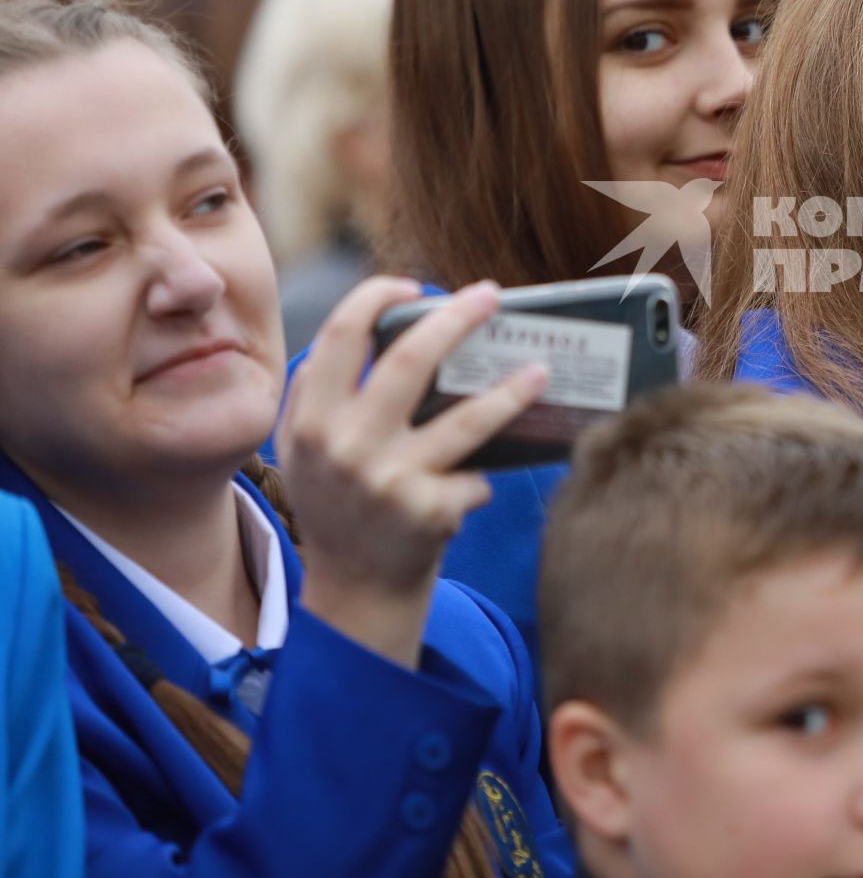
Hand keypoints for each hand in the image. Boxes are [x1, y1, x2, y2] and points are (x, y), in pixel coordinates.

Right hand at [276, 278, 547, 665]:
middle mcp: (348, 446)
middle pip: (412, 361)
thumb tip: (367, 325)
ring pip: (468, 418)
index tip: (410, 285)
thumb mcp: (304, 451)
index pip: (339, 337)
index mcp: (313, 420)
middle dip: (457, 319)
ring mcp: (391, 480)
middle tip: (492, 295)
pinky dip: (481, 477)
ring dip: (513, 390)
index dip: (375, 300)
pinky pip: (476, 476)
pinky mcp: (430, 512)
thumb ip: (316, 394)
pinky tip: (478, 483)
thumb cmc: (338, 508)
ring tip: (543, 369)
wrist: (356, 591)